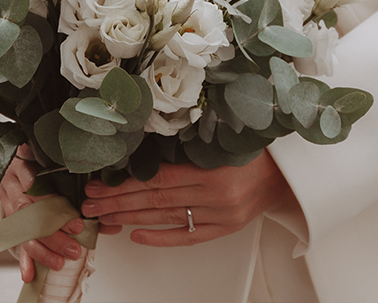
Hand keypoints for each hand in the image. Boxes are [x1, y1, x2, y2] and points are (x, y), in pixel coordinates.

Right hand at [0, 144, 121, 282]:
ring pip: (23, 233)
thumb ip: (47, 156)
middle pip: (31, 217)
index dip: (56, 209)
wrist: (0, 158)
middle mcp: (12, 188)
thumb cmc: (27, 154)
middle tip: (75, 247)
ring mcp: (9, 206)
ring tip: (60, 262)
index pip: (38, 192)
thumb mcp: (36, 149)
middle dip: (54, 235)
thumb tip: (66, 160)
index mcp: (21, 168)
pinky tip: (29, 274)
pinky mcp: (9, 220)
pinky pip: (15, 242)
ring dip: (42, 251)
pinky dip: (23, 260)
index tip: (77, 222)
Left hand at [80, 151, 295, 245]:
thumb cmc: (253, 148)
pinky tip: (136, 236)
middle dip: (118, 202)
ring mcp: (220, 215)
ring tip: (105, 217)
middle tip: (90, 204)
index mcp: (212, 169)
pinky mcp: (225, 229)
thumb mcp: (220, 138)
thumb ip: (186, 144)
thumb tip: (142, 147)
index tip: (98, 185)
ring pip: (165, 218)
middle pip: (155, 201)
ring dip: (131, 218)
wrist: (287, 169)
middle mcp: (216, 195)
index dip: (124, 184)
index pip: (156, 180)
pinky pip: (187, 236)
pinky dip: (160, 238)